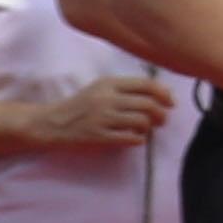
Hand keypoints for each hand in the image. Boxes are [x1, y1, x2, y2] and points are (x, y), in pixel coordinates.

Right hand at [23, 75, 179, 151]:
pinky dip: (139, 139)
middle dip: (161, 114)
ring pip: (142, 121)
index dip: (164, 94)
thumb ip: (128, 89)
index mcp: (108, 83)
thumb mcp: (101, 89)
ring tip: (145, 129)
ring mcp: (102, 118)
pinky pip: (131, 138)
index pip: (146, 84)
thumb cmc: (82, 105)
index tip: (171, 103)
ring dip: (149, 127)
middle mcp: (106, 98)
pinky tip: (135, 138)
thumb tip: (164, 94)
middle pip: (148, 104)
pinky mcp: (99, 136)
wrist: (52, 123)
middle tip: (161, 120)